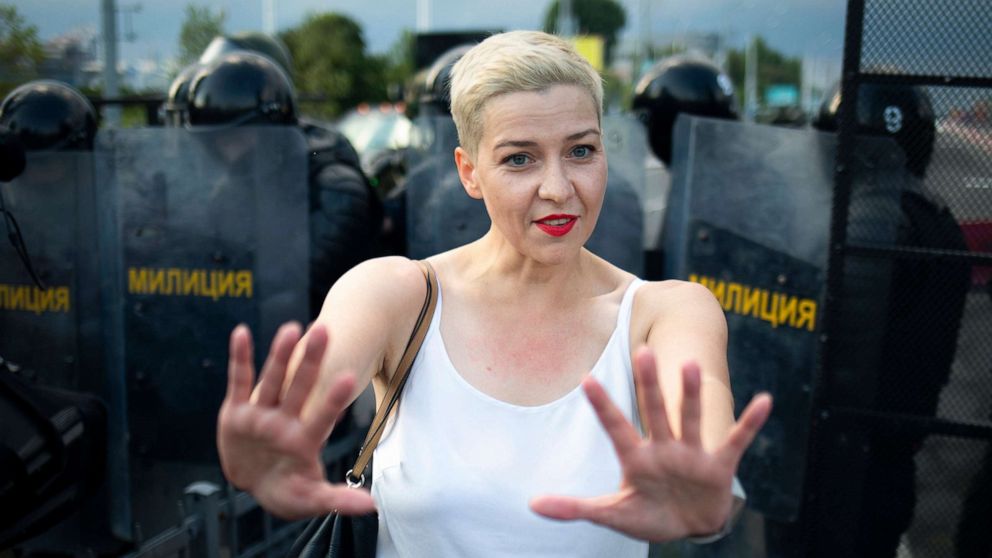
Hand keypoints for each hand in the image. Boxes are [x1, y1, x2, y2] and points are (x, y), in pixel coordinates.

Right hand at [216, 322, 375, 519]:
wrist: (256, 484)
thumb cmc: (287, 490)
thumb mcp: (310, 499)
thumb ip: (337, 500)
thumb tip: (372, 506)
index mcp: (304, 439)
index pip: (323, 416)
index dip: (333, 399)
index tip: (350, 377)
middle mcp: (285, 420)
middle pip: (300, 386)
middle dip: (311, 360)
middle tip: (324, 330)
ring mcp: (262, 413)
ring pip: (273, 379)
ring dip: (280, 354)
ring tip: (291, 328)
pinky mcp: (237, 411)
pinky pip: (239, 381)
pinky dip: (239, 357)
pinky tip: (241, 333)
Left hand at [530, 347, 771, 541]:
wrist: (688, 526)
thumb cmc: (647, 515)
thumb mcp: (611, 515)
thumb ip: (575, 508)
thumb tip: (531, 504)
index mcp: (636, 458)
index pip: (615, 427)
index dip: (601, 405)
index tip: (585, 378)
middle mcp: (664, 448)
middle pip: (655, 411)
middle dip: (649, 385)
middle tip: (642, 352)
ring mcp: (692, 454)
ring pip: (691, 418)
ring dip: (692, 394)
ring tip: (691, 364)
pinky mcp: (719, 466)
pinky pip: (736, 440)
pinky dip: (749, 423)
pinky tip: (764, 401)